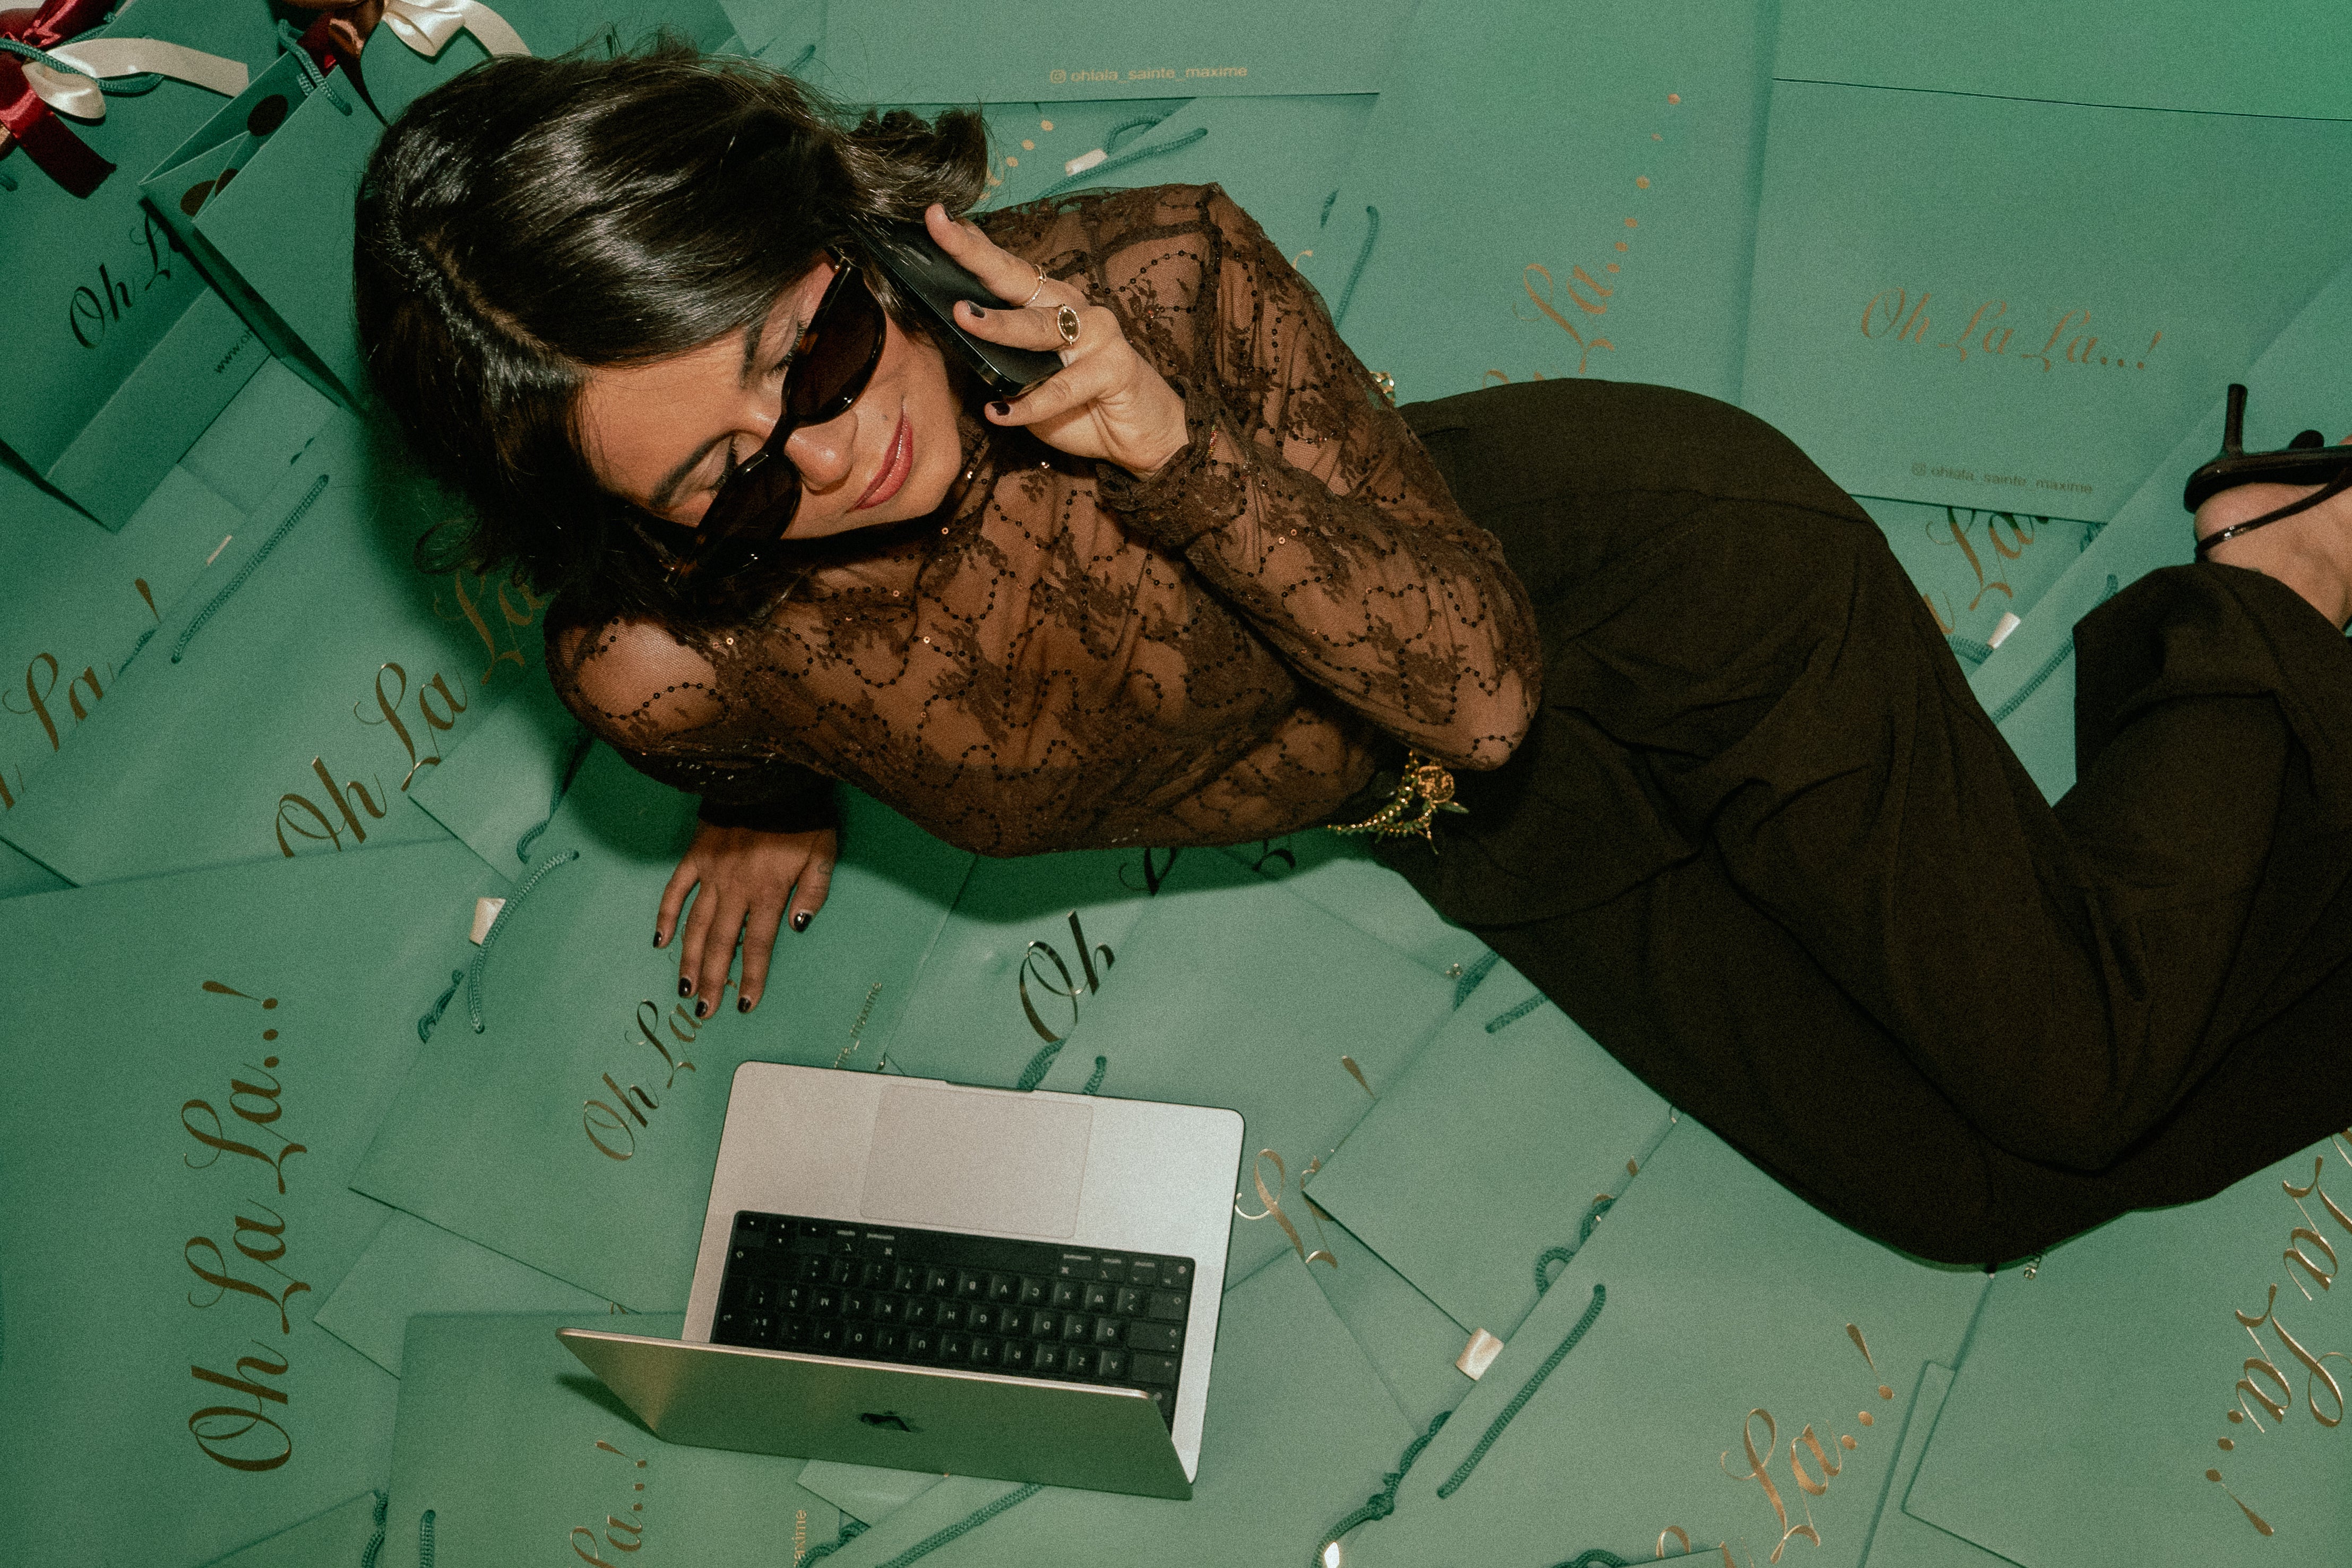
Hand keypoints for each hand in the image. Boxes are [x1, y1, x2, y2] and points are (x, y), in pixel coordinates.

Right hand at [655, 823, 836, 1014]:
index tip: (745, 1003)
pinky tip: (660, 941)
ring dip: (688, 960)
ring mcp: (712, 873)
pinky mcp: (696, 856)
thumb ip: (814, 891)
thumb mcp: (823, 853)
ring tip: (684, 990)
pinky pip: (676, 890)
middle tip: (705, 1012)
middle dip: (713, 981)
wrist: (771, 775)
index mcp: (768, 891)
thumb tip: (799, 927)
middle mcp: (736, 888)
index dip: (750, 976)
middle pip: (721, 944)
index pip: (757, 945)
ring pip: (696, 925)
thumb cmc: (803, 817)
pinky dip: (666, 915)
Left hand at [926, 203, 1189, 477]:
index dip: (972, 245)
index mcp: (1051, 303)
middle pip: (1017, 279)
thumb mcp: (1029, 378)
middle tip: (941, 230)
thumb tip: (953, 338)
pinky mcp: (1114, 370)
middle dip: (976, 255)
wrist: (1143, 434)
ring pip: (1041, 327)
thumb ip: (999, 358)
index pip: (1005, 269)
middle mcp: (1074, 309)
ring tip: (964, 316)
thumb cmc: (1082, 404)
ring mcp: (1097, 336)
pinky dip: (1031, 404)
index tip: (936, 218)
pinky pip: (1064, 388)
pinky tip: (1000, 411)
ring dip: (1001, 324)